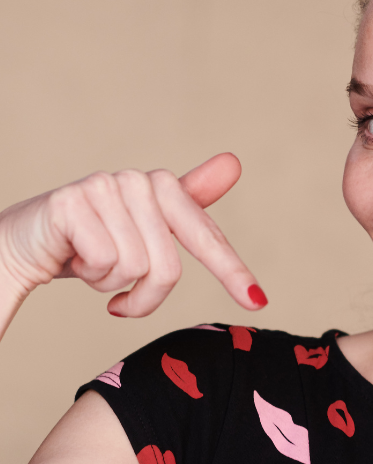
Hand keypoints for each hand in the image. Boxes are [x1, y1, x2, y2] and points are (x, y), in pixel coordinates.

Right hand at [0, 152, 265, 316]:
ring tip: (90, 264)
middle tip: (119, 297)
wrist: (24, 243)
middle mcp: (137, 181)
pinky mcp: (73, 202)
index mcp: (160, 189)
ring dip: (109, 284)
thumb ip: (188, 202)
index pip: (204, 236)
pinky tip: (71, 257)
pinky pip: (104, 262)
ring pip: (135, 268)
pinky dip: (87, 274)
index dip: (232, 272)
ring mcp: (104, 187)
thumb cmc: (88, 243)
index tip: (258, 302)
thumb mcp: (143, 232)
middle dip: (144, 296)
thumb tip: (234, 162)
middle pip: (167, 269)